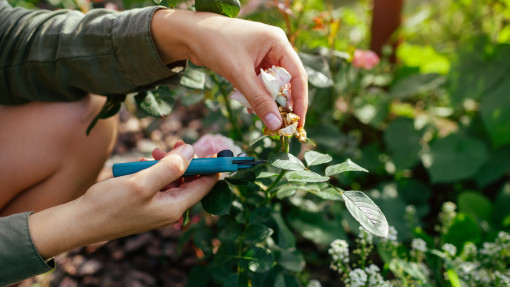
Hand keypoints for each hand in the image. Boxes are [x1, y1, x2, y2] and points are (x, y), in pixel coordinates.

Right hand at [29, 144, 217, 258]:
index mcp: (175, 207)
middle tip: (176, 143)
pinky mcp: (146, 202)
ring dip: (167, 163)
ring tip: (153, 153)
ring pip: (173, 179)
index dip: (212, 167)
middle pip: (190, 180)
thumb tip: (192, 151)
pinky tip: (143, 163)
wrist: (81, 221)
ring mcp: (158, 206)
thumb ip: (170, 167)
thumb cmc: (109, 205)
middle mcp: (170, 209)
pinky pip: (159, 183)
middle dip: (185, 161)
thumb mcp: (142, 183)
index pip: (205, 186)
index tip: (216, 149)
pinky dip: (154, 171)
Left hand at [151, 10, 308, 128]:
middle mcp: (274, 47)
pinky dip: (257, 96)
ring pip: (272, 84)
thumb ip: (258, 100)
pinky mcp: (251, 62)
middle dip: (283, 103)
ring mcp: (263, 54)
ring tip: (263, 117)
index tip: (298, 122)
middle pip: (287, 81)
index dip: (299, 101)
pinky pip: (260, 83)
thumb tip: (276, 124)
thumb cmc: (215, 45)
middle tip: (281, 125)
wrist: (189, 34)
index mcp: (278, 42)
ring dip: (268, 101)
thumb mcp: (239, 74)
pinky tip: (250, 107)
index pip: (297, 75)